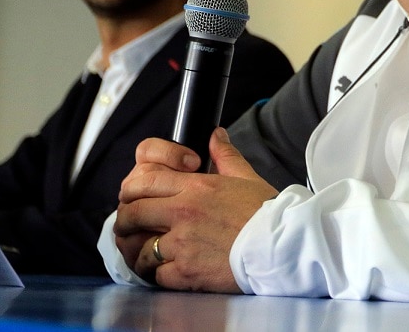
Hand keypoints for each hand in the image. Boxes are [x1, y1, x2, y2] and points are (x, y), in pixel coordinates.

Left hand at [114, 128, 276, 291]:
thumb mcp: (246, 177)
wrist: (282, 246)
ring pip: (138, 247)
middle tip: (130, 226)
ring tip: (146, 252)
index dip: (132, 188)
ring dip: (138, 251)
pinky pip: (156, 274)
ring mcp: (182, 244)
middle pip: (132, 213)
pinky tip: (166, 270)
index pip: (144, 180)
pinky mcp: (186, 271)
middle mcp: (183, 213)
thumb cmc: (267, 213)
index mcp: (196, 187)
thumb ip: (224, 155)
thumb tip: (215, 135)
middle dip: (126, 220)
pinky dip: (158, 274)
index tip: (135, 197)